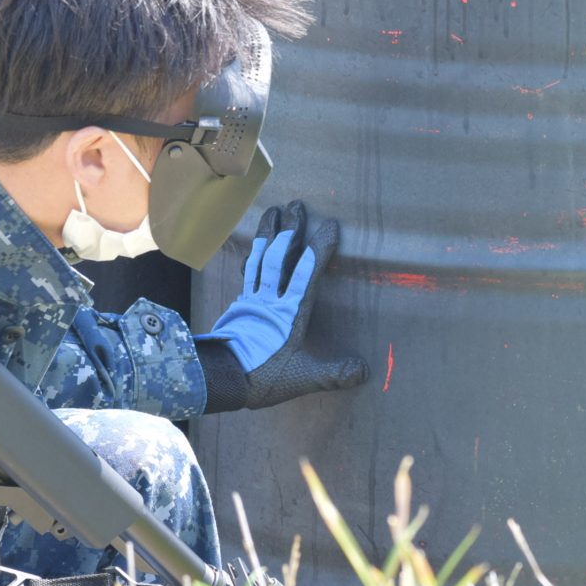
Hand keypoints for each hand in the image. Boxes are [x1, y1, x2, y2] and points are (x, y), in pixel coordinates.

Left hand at [197, 200, 366, 411]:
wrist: (220, 380)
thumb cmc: (262, 376)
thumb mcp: (303, 378)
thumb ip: (334, 373)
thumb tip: (365, 370)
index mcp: (290, 313)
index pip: (306, 273)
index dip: (319, 248)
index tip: (329, 224)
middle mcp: (270, 300)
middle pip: (280, 257)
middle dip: (289, 230)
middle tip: (296, 205)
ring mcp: (251, 301)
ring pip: (260, 260)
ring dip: (267, 234)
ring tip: (271, 212)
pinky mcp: (238, 307)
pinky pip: (246, 274)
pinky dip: (252, 257)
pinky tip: (253, 250)